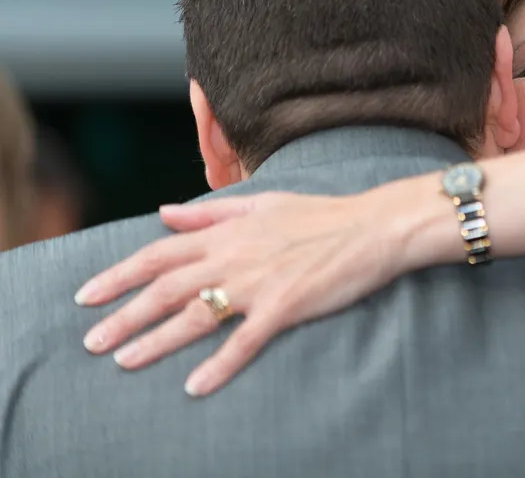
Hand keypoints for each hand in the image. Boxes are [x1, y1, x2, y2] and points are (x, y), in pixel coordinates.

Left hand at [74, 190, 406, 396]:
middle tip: (92, 342)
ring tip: (124, 362)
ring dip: (156, 340)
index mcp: (227, 232)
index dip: (120, 275)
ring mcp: (258, 283)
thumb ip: (210, 212)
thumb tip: (164, 213)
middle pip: (166, 288)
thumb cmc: (322, 214)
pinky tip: (195, 386)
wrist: (373, 227)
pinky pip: (244, 341)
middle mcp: (234, 257)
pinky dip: (219, 365)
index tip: (87, 296)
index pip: (159, 254)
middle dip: (124, 315)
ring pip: (196, 315)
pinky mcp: (284, 307)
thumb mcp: (262, 202)